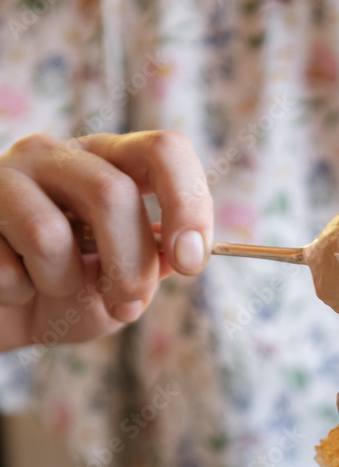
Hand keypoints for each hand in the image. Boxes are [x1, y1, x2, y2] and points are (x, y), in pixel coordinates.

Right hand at [0, 131, 213, 350]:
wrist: (2, 315)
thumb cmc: (61, 299)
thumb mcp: (119, 289)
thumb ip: (153, 268)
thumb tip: (182, 255)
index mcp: (107, 164)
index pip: (163, 151)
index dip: (187, 204)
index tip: (191, 263)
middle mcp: (58, 156)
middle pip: (111, 193)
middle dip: (129, 267)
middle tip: (125, 308)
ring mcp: (7, 176)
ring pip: (50, 235)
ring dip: (62, 285)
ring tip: (49, 289)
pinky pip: (6, 267)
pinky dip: (17, 295)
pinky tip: (11, 286)